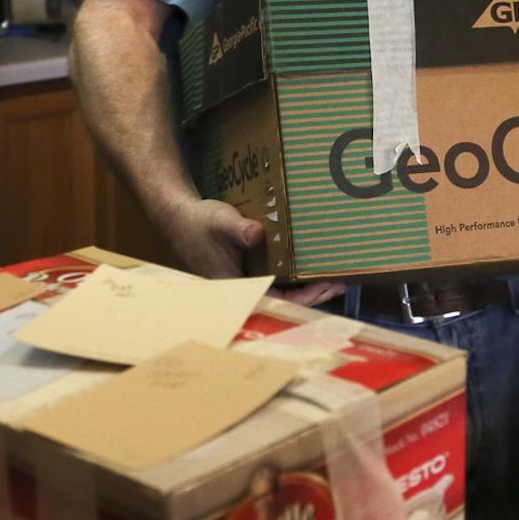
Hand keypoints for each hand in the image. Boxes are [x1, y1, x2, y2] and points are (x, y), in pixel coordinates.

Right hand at [154, 196, 344, 303]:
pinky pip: (276, 280)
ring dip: (307, 287)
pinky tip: (312, 267)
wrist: (179, 218)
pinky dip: (295, 276)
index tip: (322, 286)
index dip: (301, 298)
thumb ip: (237, 228)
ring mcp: (246, 282)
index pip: (273, 300)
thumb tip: (255, 235)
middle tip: (339, 283)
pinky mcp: (248, 272)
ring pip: (282, 292)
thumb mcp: (219, 220)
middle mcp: (242, 289)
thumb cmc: (198, 222)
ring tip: (334, 279)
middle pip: (283, 301)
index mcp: (234, 285)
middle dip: (312, 295)